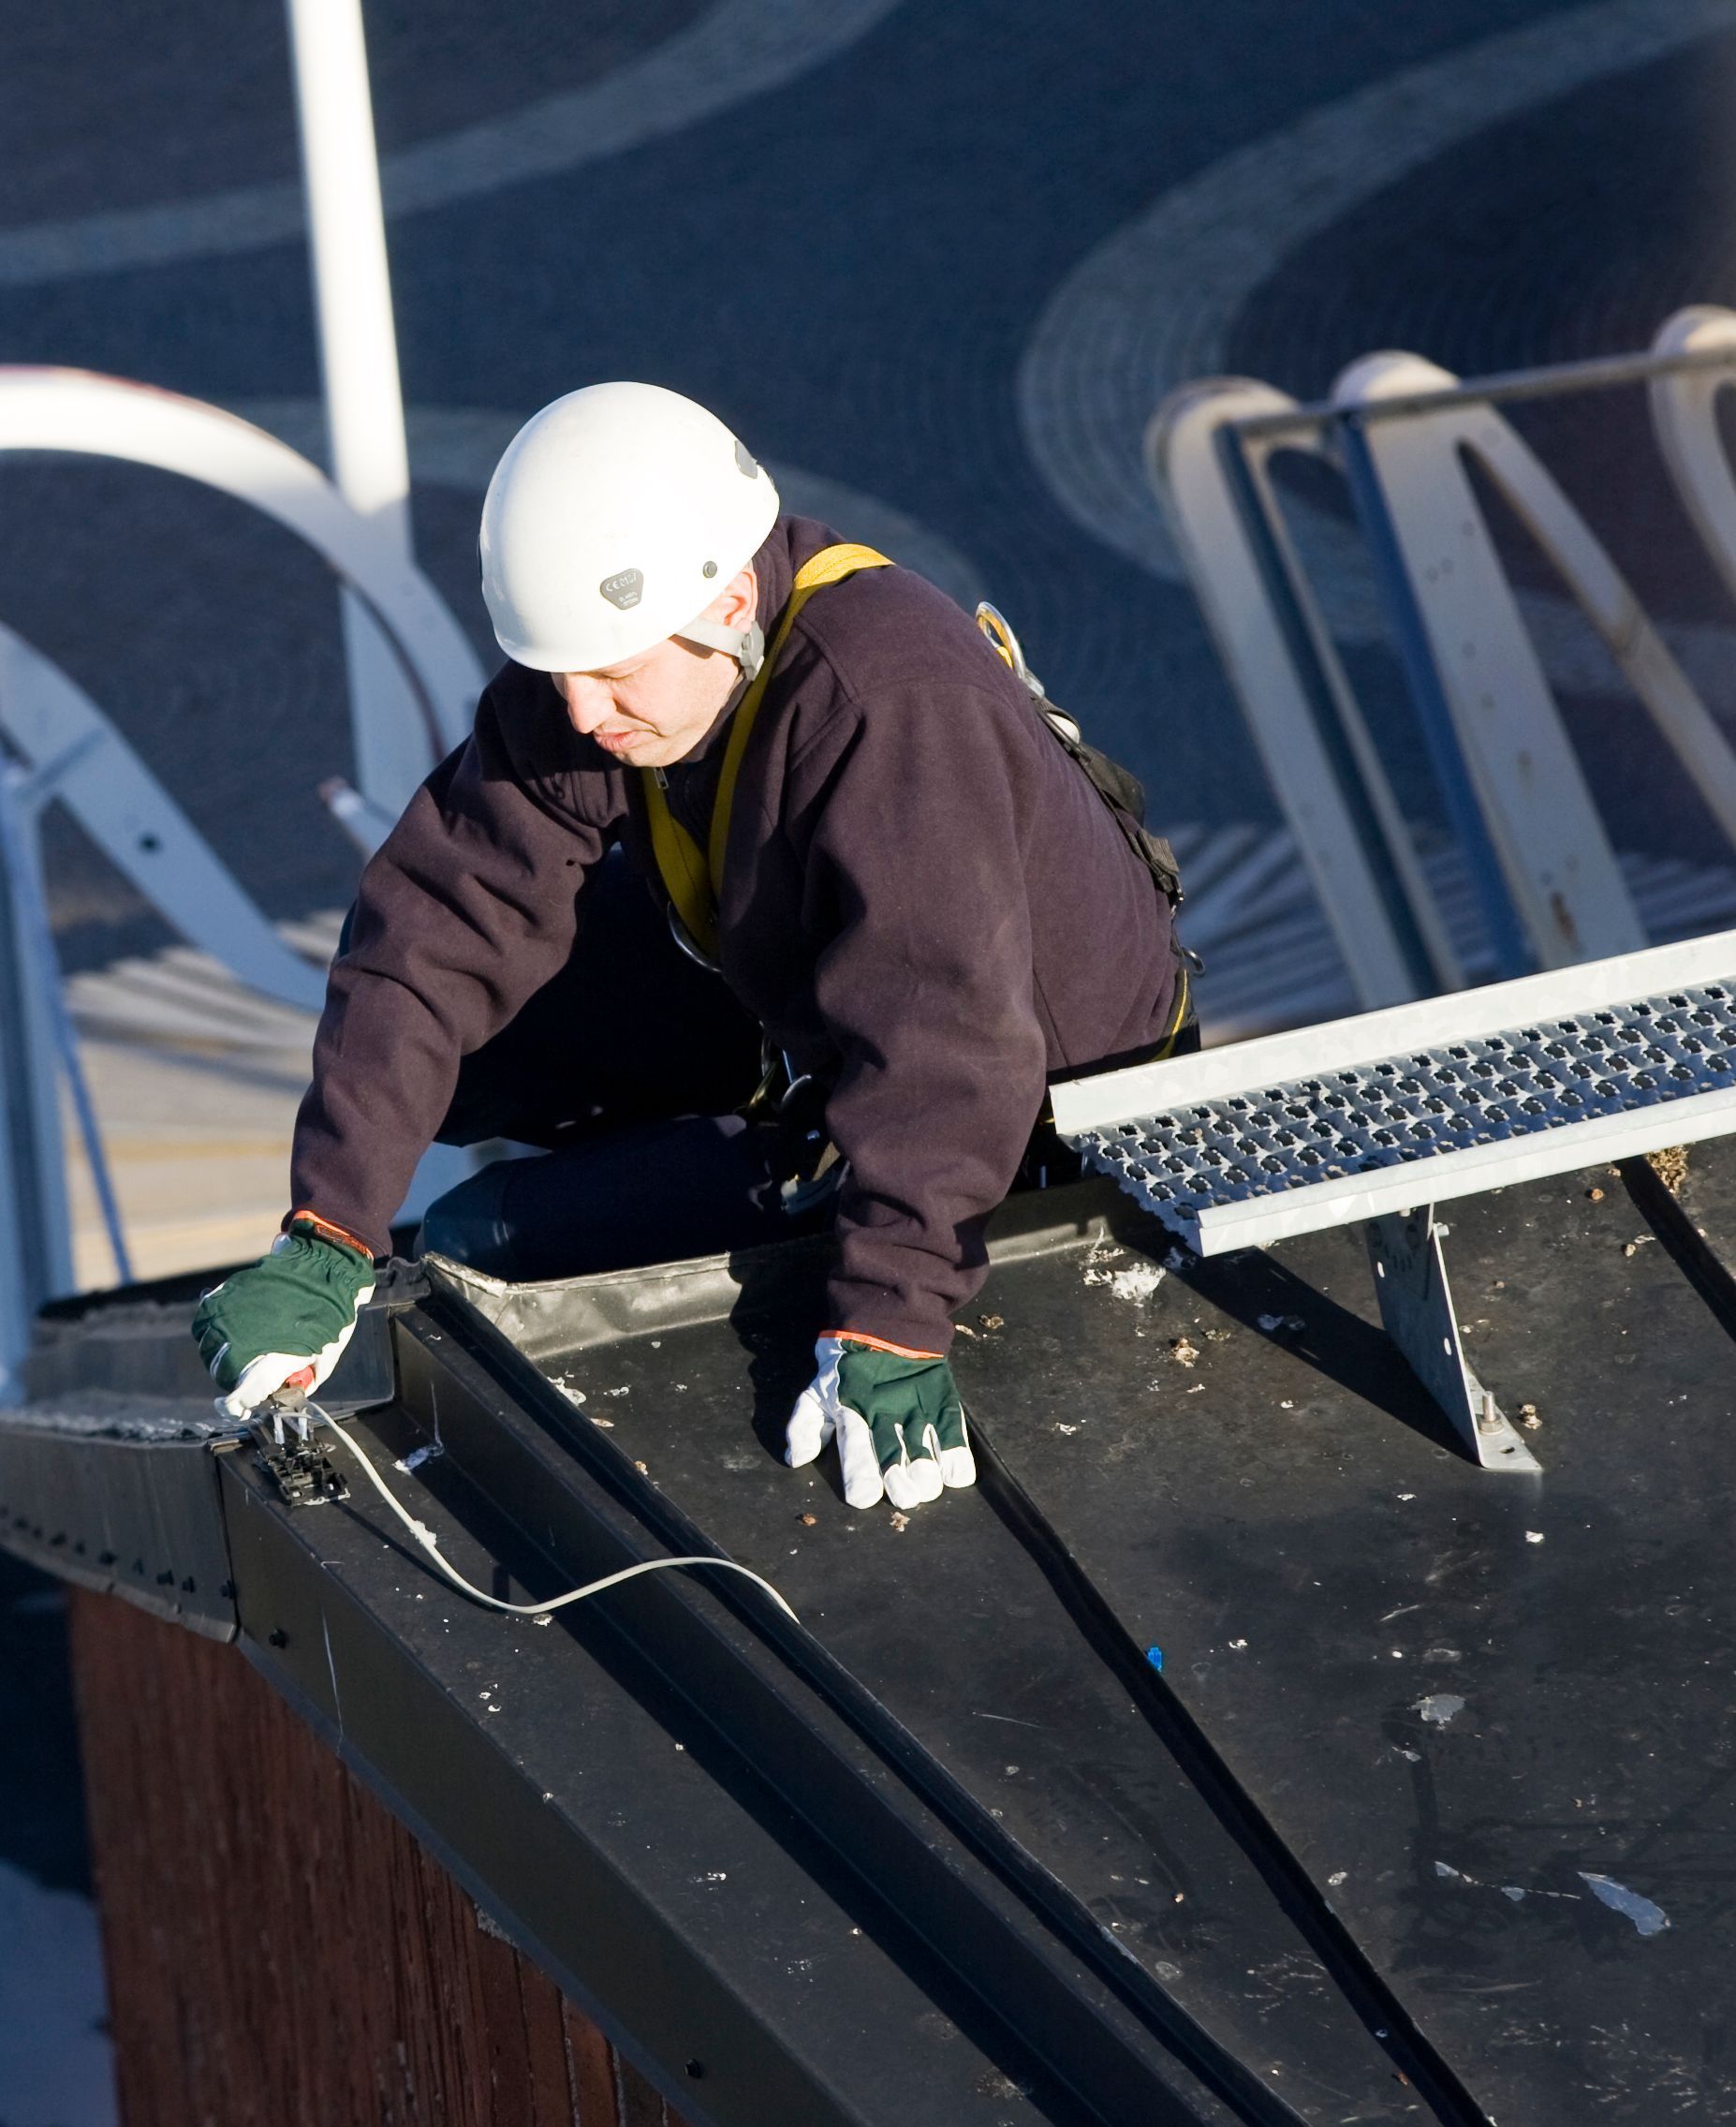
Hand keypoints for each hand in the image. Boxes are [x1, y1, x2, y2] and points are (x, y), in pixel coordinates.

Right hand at [191, 1217, 375, 1418]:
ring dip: (220, 1353)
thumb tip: (283, 1392)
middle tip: (252, 1373)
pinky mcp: (225, 1294)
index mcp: (269, 1361)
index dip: (237, 1405)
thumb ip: (302, 1381)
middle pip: (222, 1372)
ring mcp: (229, 1315)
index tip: (238, 1407)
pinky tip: (231, 1327)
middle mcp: (241, 1340)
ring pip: (208, 1346)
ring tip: (243, 1348)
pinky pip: (205, 1319)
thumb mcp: (326, 1359)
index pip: (240, 1395)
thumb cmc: (331, 1314)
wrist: (324, 1266)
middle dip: (234, 1378)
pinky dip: (212, 1327)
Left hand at [785, 1334, 975, 1511]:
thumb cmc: (845, 1368)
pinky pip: (951, 1429)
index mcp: (850, 1411)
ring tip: (928, 1487)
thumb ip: (803, 1426)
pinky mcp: (940, 1399)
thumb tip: (796, 1459)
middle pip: (892, 1453)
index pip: (854, 1448)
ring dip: (927, 1471)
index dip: (860, 1475)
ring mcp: (915, 1405)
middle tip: (905, 1497)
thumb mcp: (816, 1392)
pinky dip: (957, 1454)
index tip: (864, 1498)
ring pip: (923, 1445)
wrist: (887, 1324)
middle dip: (899, 1481)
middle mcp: (884, 1411)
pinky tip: (958, 1476)